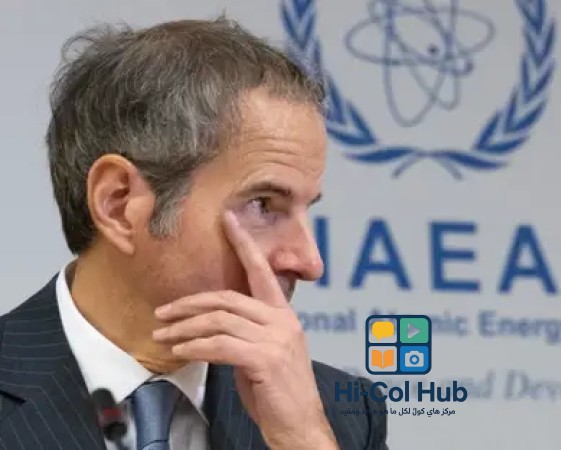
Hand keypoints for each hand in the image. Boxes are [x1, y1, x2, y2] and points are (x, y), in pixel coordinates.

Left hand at [152, 211, 337, 449]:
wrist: (301, 426)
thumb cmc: (280, 395)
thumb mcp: (265, 356)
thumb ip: (246, 334)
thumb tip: (211, 328)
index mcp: (285, 316)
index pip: (262, 272)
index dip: (244, 244)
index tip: (229, 219)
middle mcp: (283, 321)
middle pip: (229, 298)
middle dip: (190, 303)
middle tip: (163, 312)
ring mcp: (276, 339)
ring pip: (219, 320)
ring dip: (184, 328)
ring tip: (162, 335)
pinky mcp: (265, 359)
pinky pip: (220, 345)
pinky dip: (195, 346)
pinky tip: (180, 351)